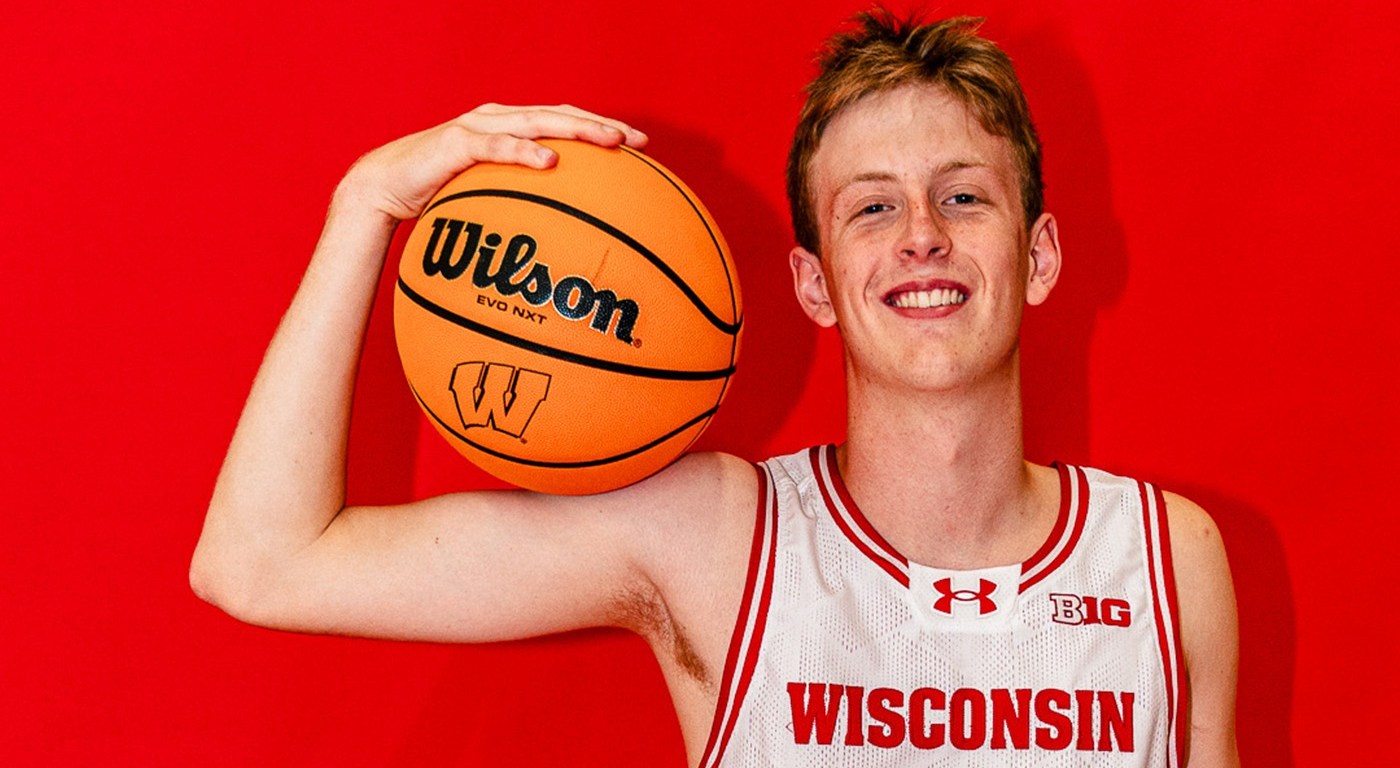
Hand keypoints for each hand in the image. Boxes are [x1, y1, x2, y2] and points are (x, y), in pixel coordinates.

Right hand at [334, 104, 648, 222]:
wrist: (383, 189)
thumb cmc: (439, 198)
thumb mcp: (488, 200)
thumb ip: (522, 206)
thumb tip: (565, 244)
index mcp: (510, 128)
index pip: (565, 121)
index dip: (603, 128)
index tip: (643, 146)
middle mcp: (498, 118)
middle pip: (560, 115)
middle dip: (601, 125)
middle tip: (637, 141)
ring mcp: (477, 126)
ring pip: (536, 121)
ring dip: (575, 130)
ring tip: (608, 141)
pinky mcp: (455, 142)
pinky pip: (496, 145)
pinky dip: (524, 151)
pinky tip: (550, 162)